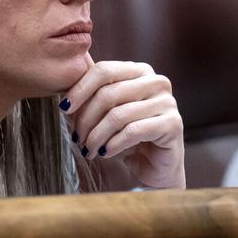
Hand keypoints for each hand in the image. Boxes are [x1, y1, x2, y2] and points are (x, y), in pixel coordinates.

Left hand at [61, 55, 184, 188]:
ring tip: (88, 149)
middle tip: (77, 138)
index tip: (64, 109)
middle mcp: (157, 81)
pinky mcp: (173, 124)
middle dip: (86, 119)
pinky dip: (113, 144)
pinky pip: (133, 131)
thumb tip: (63, 93)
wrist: (155, 166)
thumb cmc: (127, 137)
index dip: (80, 89)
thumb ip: (91, 97)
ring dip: (97, 136)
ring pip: (119, 115)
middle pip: (109, 93)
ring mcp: (168, 102)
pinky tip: (104, 153)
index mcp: (139, 70)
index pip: (104, 70)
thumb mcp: (106, 113)